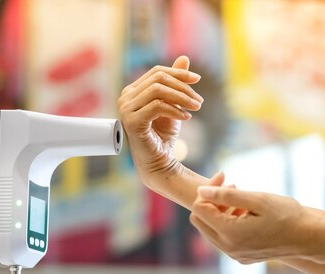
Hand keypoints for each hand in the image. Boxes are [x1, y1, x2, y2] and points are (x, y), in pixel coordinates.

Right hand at [117, 56, 203, 179]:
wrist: (159, 163)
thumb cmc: (164, 136)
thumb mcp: (174, 105)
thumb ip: (176, 83)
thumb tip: (184, 57)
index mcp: (133, 91)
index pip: (157, 72)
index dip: (178, 73)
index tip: (198, 79)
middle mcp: (125, 98)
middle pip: (159, 79)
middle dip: (183, 87)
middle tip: (199, 101)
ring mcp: (126, 109)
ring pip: (158, 90)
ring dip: (182, 98)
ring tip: (196, 108)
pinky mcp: (132, 122)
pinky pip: (157, 106)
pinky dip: (175, 110)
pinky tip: (186, 118)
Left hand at [190, 185, 312, 263]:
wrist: (310, 238)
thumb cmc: (287, 215)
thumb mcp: (257, 199)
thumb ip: (226, 196)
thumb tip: (200, 191)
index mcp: (229, 233)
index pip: (199, 208)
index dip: (208, 189)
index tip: (225, 176)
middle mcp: (228, 248)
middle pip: (200, 221)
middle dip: (212, 201)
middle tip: (234, 187)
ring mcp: (235, 255)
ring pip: (211, 230)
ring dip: (220, 212)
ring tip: (243, 200)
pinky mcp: (243, 257)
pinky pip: (224, 239)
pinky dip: (229, 224)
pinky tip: (247, 214)